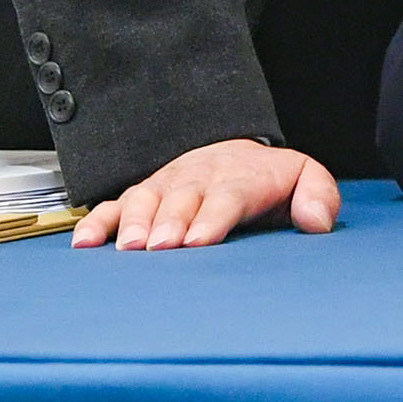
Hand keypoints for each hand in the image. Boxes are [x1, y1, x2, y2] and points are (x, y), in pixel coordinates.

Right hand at [73, 139, 338, 249]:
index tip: (199, 241)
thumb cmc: (267, 179)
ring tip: (128, 248)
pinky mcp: (141, 197)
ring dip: (134, 223)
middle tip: (161, 247)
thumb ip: (317, 195)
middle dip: (170, 223)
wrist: (233, 153)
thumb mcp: (303, 177)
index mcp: (240, 179)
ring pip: (145, 200)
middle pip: (182, 199)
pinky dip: (96, 223)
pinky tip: (84, 243)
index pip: (228, 196)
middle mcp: (198, 180)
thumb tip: (318, 221)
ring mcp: (166, 187)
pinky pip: (113, 206)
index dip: (213, 217)